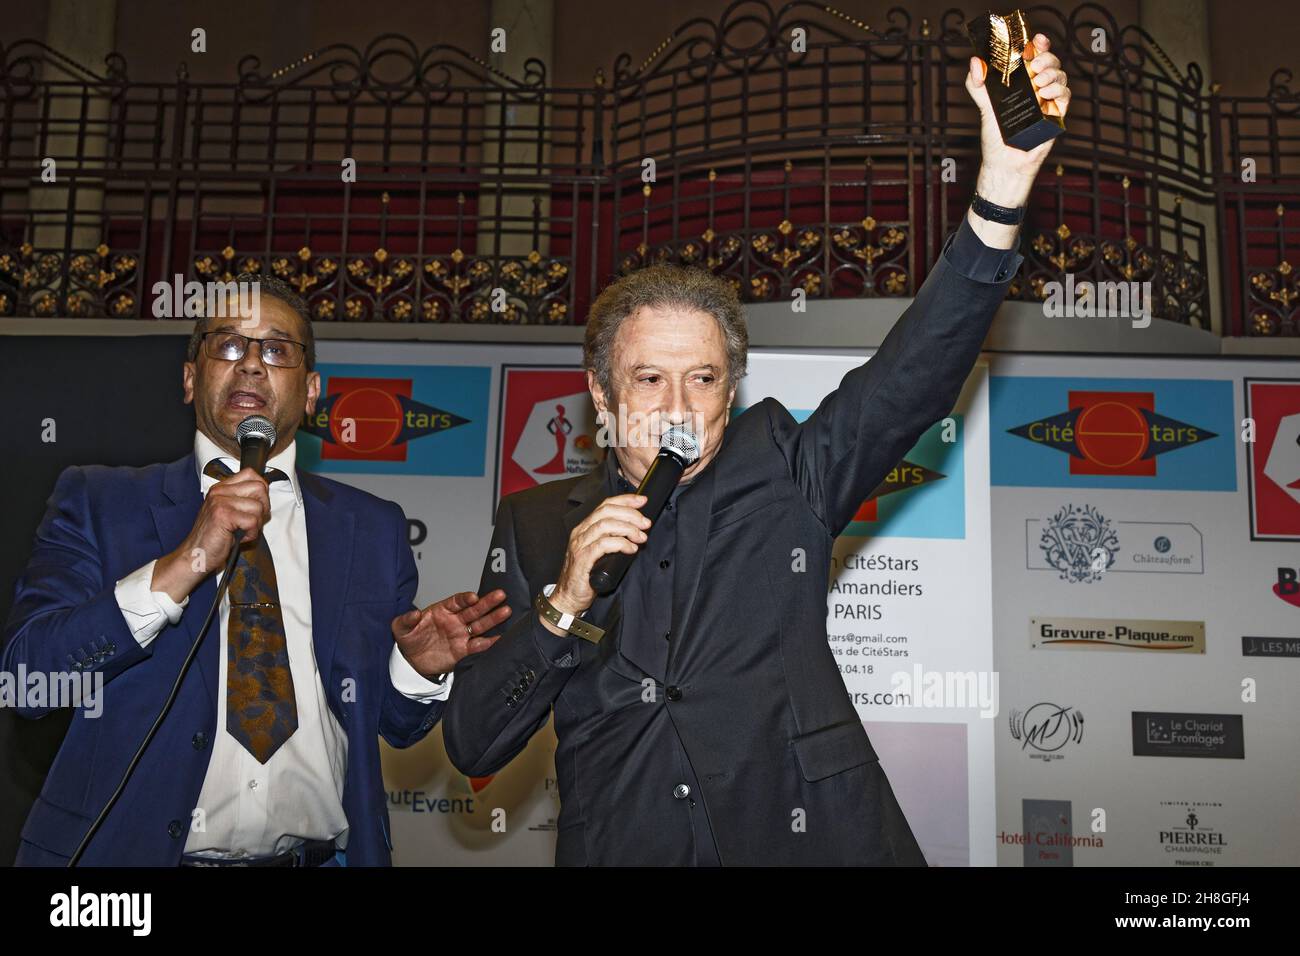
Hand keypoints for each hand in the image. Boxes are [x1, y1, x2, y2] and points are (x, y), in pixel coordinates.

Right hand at [152, 467, 269, 602]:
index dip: (261, 491)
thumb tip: (264, 494)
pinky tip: (238, 537)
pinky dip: (251, 533)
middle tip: (249, 521)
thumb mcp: (227, 512)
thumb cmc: (213, 537)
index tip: (255, 506)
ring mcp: (220, 502)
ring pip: (258, 506)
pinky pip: (253, 521)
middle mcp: (219, 492)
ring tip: (240, 530)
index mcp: (221, 488)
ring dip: (255, 524)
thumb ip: (242, 500)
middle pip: (259, 488)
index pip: (251, 474)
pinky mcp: (223, 515)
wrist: (194, 555)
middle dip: (262, 507)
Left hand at [392, 590, 510, 678]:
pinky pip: (478, 646)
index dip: (465, 598)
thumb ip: (406, 620)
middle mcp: (455, 620)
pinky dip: (488, 643)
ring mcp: (461, 635)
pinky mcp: (464, 651)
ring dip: (493, 619)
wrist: (412, 661)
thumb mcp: (401, 628)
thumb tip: (414, 614)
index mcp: (442, 610)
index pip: (457, 601)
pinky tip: (498, 638)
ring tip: (506, 612)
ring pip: (480, 625)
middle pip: (474, 609)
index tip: (473, 597)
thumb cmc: (409, 639)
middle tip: (500, 595)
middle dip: (487, 602)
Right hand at [548, 493, 648, 625]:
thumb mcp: (601, 551)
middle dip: (630, 514)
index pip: (605, 505)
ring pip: (605, 525)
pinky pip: (603, 545)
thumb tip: (637, 530)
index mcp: (585, 528)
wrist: (569, 596)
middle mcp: (581, 532)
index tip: (642, 501)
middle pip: (607, 512)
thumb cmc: (587, 575)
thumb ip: (614, 538)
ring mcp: (580, 545)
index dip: (625, 500)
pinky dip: (620, 543)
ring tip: (641, 537)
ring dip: (627, 528)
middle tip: (646, 523)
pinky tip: (631, 548)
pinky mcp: (582, 559)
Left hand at [966, 33, 1071, 208]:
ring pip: (1060, 76)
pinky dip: (1058, 91)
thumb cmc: (995, 136)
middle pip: (1051, 62)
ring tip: (1038, 82)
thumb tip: (976, 62)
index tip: (1035, 39)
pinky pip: (1065, 96)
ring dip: (1052, 74)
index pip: (1035, 56)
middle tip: (1034, 65)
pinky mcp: (1057, 115)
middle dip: (1046, 57)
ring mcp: (1049, 101)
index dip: (1039, 44)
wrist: (1004, 162)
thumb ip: (977, 85)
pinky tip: (1045, 95)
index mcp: (1023, 82)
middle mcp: (1038, 88)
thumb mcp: (984, 106)